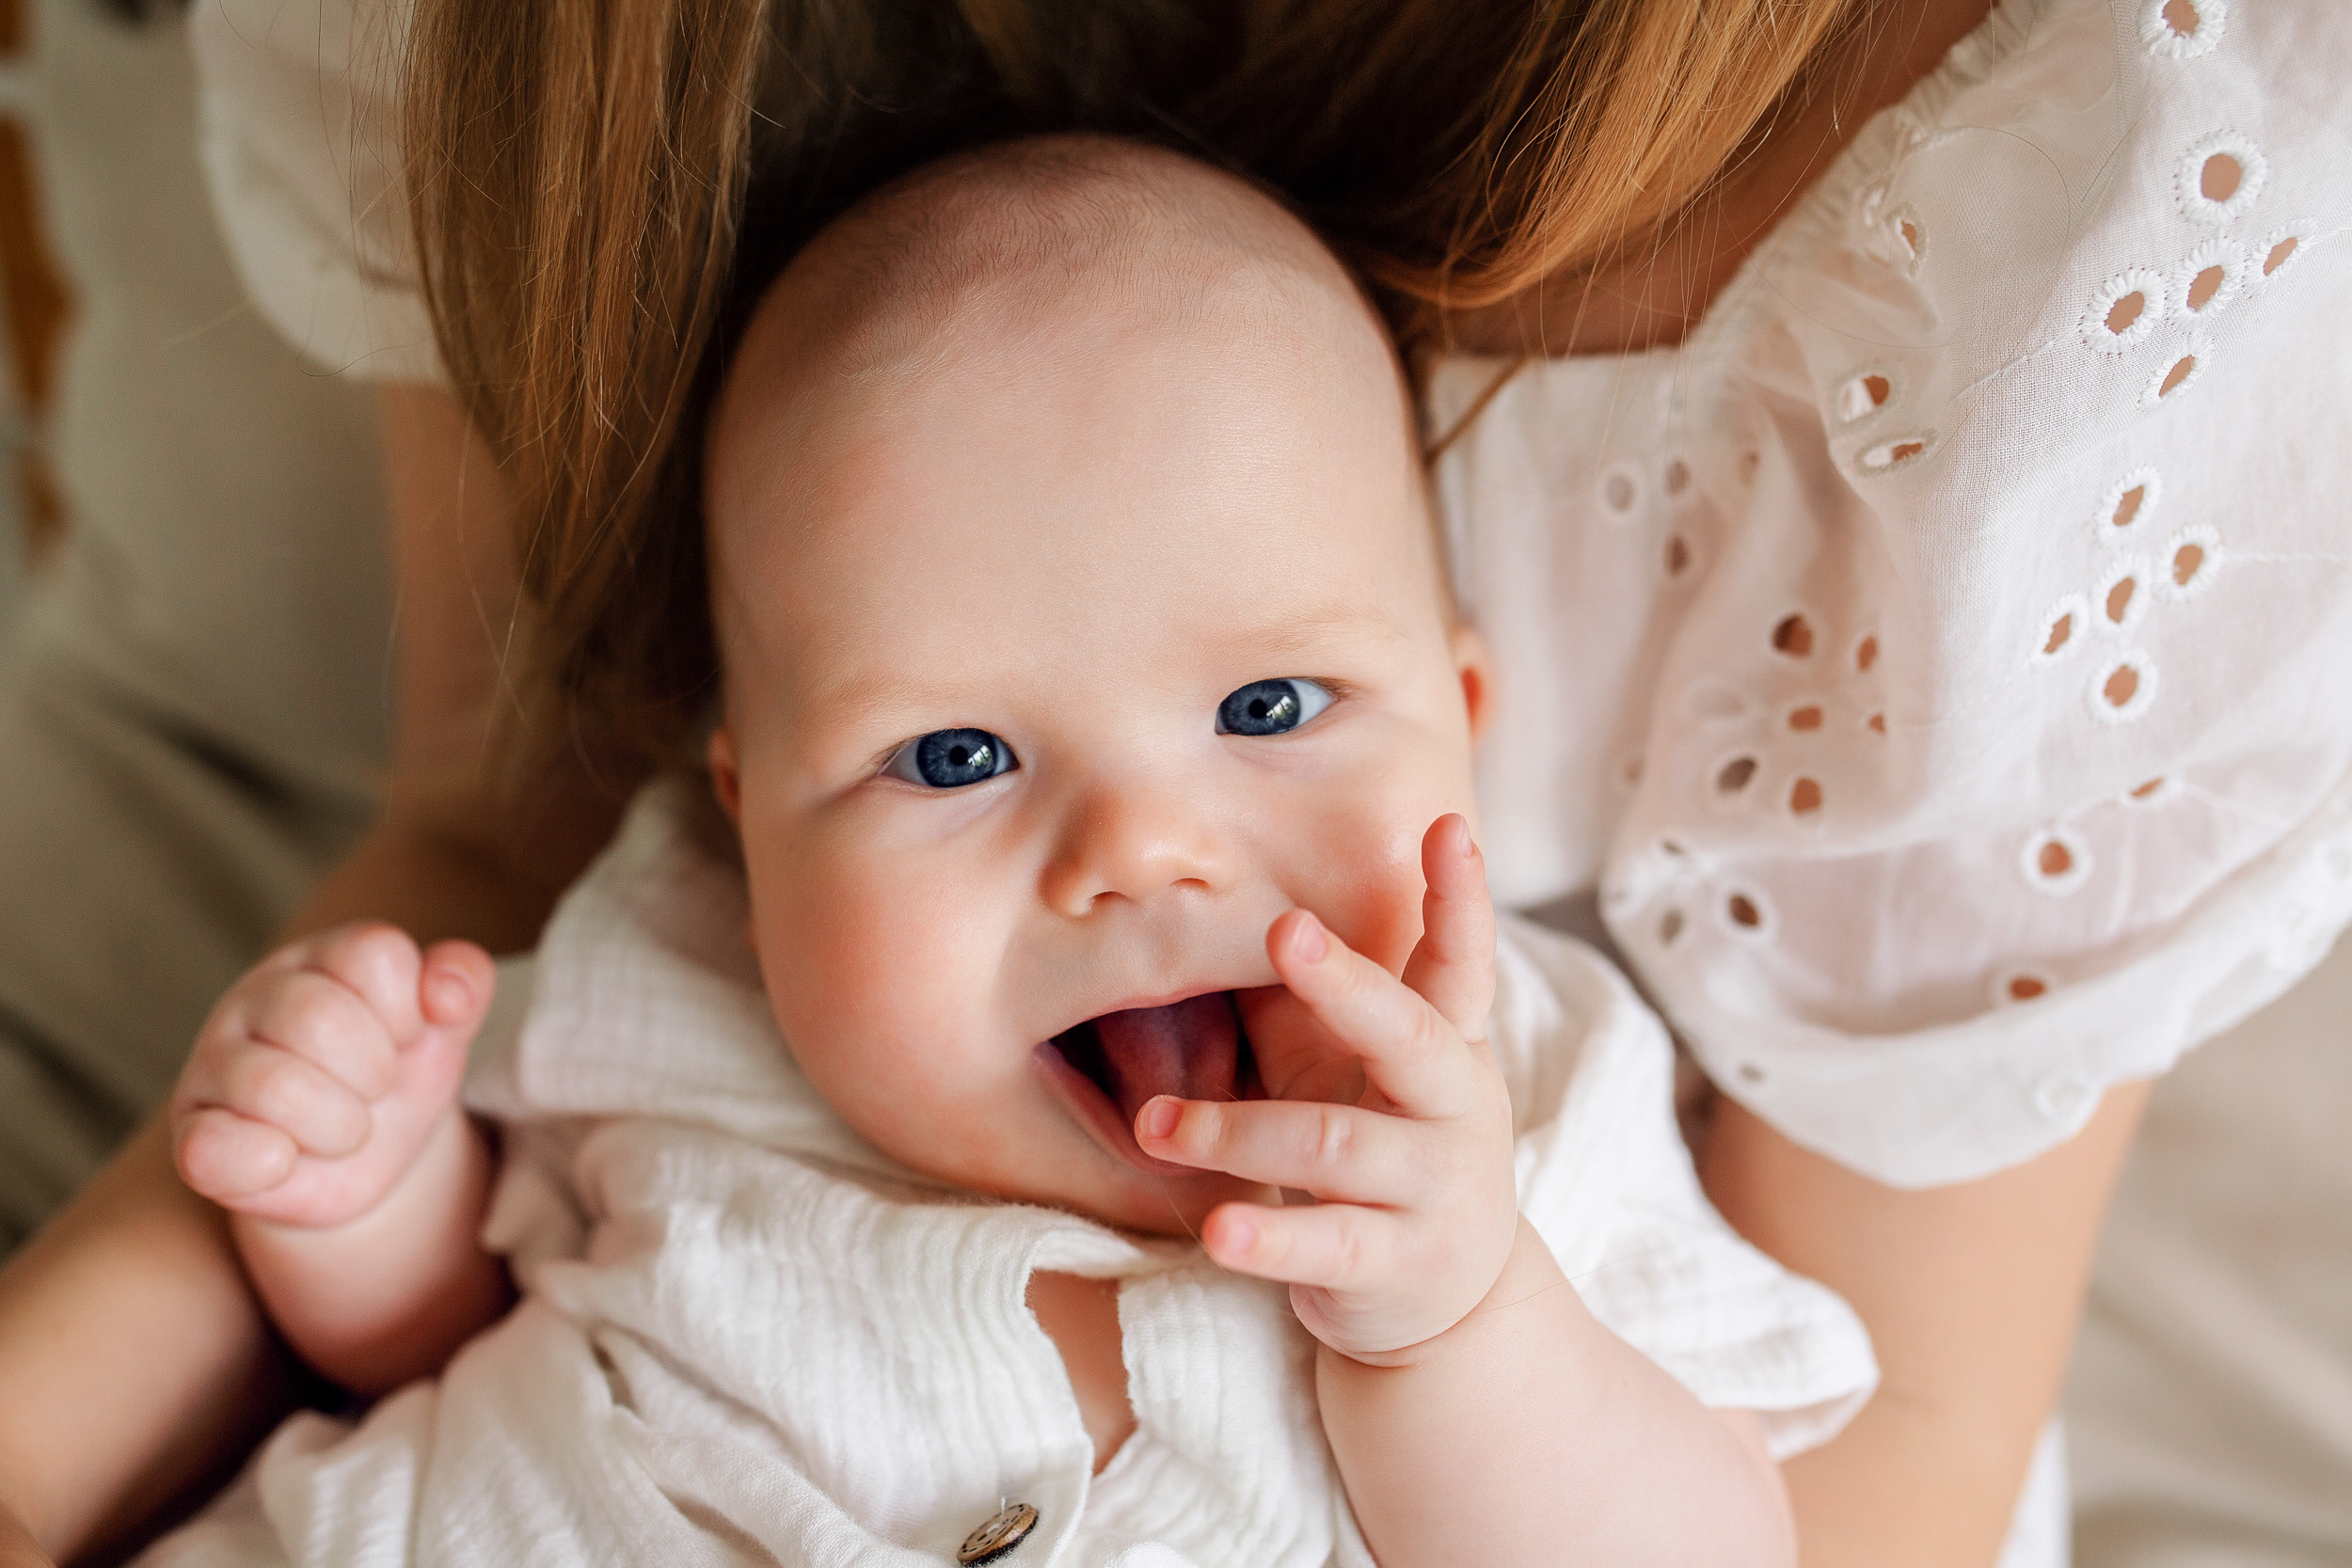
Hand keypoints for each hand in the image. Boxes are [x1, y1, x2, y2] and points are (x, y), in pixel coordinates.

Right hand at [169, 924, 492, 1230]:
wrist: (355, 1161)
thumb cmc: (393, 1075)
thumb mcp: (442, 1029)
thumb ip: (463, 987)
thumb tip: (447, 989)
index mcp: (324, 959)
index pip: (373, 952)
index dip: (406, 1010)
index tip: (403, 1038)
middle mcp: (258, 998)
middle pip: (320, 1018)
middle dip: (375, 1073)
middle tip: (372, 1091)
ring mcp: (215, 1064)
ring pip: (274, 1086)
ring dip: (337, 1127)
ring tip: (340, 1130)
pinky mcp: (194, 1136)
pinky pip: (211, 1148)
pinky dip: (261, 1162)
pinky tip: (285, 1159)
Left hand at [1135, 814, 1516, 1362]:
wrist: (1457, 1305)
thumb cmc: (1386, 1153)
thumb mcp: (1366, 1074)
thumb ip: (1319, 1002)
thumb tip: (1225, 899)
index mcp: (1449, 1048)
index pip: (1460, 962)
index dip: (1461, 898)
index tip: (1448, 827)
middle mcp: (1455, 1110)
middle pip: (1408, 1034)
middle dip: (1347, 982)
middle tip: (1286, 929)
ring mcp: (1433, 1190)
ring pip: (1335, 1144)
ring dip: (1237, 1131)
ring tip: (1157, 1125)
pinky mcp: (1395, 1265)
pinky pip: (1325, 1246)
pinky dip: (1268, 1237)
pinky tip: (1217, 1230)